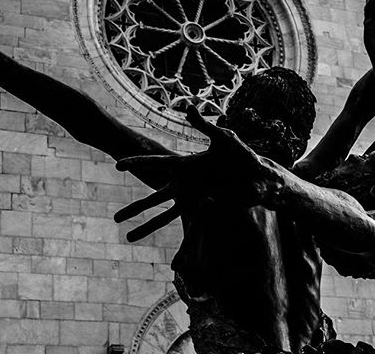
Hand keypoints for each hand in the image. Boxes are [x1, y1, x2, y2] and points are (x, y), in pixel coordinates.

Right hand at [113, 106, 282, 241]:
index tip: (118, 163)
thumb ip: (204, 125)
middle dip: (134, 208)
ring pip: (164, 217)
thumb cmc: (242, 155)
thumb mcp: (222, 138)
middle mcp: (186, 185)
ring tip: (127, 238)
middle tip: (114, 218)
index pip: (155, 163)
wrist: (260, 177)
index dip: (137, 162)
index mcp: (185, 165)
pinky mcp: (207, 212)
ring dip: (146, 228)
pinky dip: (184, 249)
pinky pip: (191, 231)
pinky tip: (174, 265)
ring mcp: (194, 200)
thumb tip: (188, 107)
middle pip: (153, 198)